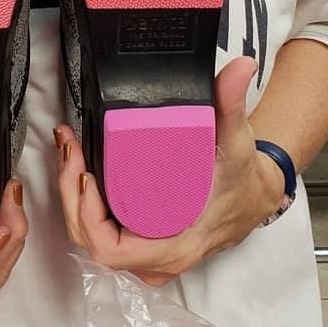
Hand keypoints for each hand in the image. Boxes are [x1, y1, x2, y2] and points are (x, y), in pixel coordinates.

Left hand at [54, 57, 283, 286]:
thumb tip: (241, 67)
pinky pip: (102, 231)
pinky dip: (84, 203)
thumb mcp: (237, 141)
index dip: (88, 217)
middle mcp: (158, 259)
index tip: (85, 174)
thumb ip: (233, 104)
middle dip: (71, 195)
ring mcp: (148, 255)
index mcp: (176, 245)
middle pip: (93, 240)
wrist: (257, 195)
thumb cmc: (244, 178)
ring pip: (93, 237)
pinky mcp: (142, 243)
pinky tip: (80, 167)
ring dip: (73, 198)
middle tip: (71, 149)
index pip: (113, 250)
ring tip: (70, 152)